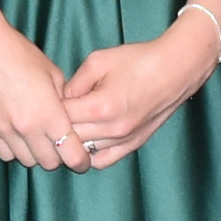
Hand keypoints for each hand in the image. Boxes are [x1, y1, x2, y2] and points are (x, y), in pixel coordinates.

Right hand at [0, 23, 90, 171]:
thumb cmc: (19, 54)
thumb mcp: (52, 73)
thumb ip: (63, 100)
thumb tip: (67, 117)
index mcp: (49, 114)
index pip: (71, 155)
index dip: (80, 161)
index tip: (81, 159)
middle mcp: (27, 129)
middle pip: (49, 163)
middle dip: (58, 157)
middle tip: (58, 144)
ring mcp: (5, 132)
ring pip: (27, 161)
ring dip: (35, 153)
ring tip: (36, 138)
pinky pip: (5, 154)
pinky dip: (14, 150)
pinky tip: (17, 136)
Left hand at [56, 27, 210, 169]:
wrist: (176, 68)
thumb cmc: (138, 60)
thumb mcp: (98, 61)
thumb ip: (74, 83)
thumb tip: (60, 100)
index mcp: (100, 107)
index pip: (60, 118)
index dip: (48, 108)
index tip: (44, 99)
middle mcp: (112, 129)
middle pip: (69, 139)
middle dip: (57, 127)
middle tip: (51, 114)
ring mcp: (124, 140)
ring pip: (83, 153)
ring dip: (72, 142)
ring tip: (67, 127)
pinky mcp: (133, 145)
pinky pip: (102, 160)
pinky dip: (89, 154)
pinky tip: (85, 140)